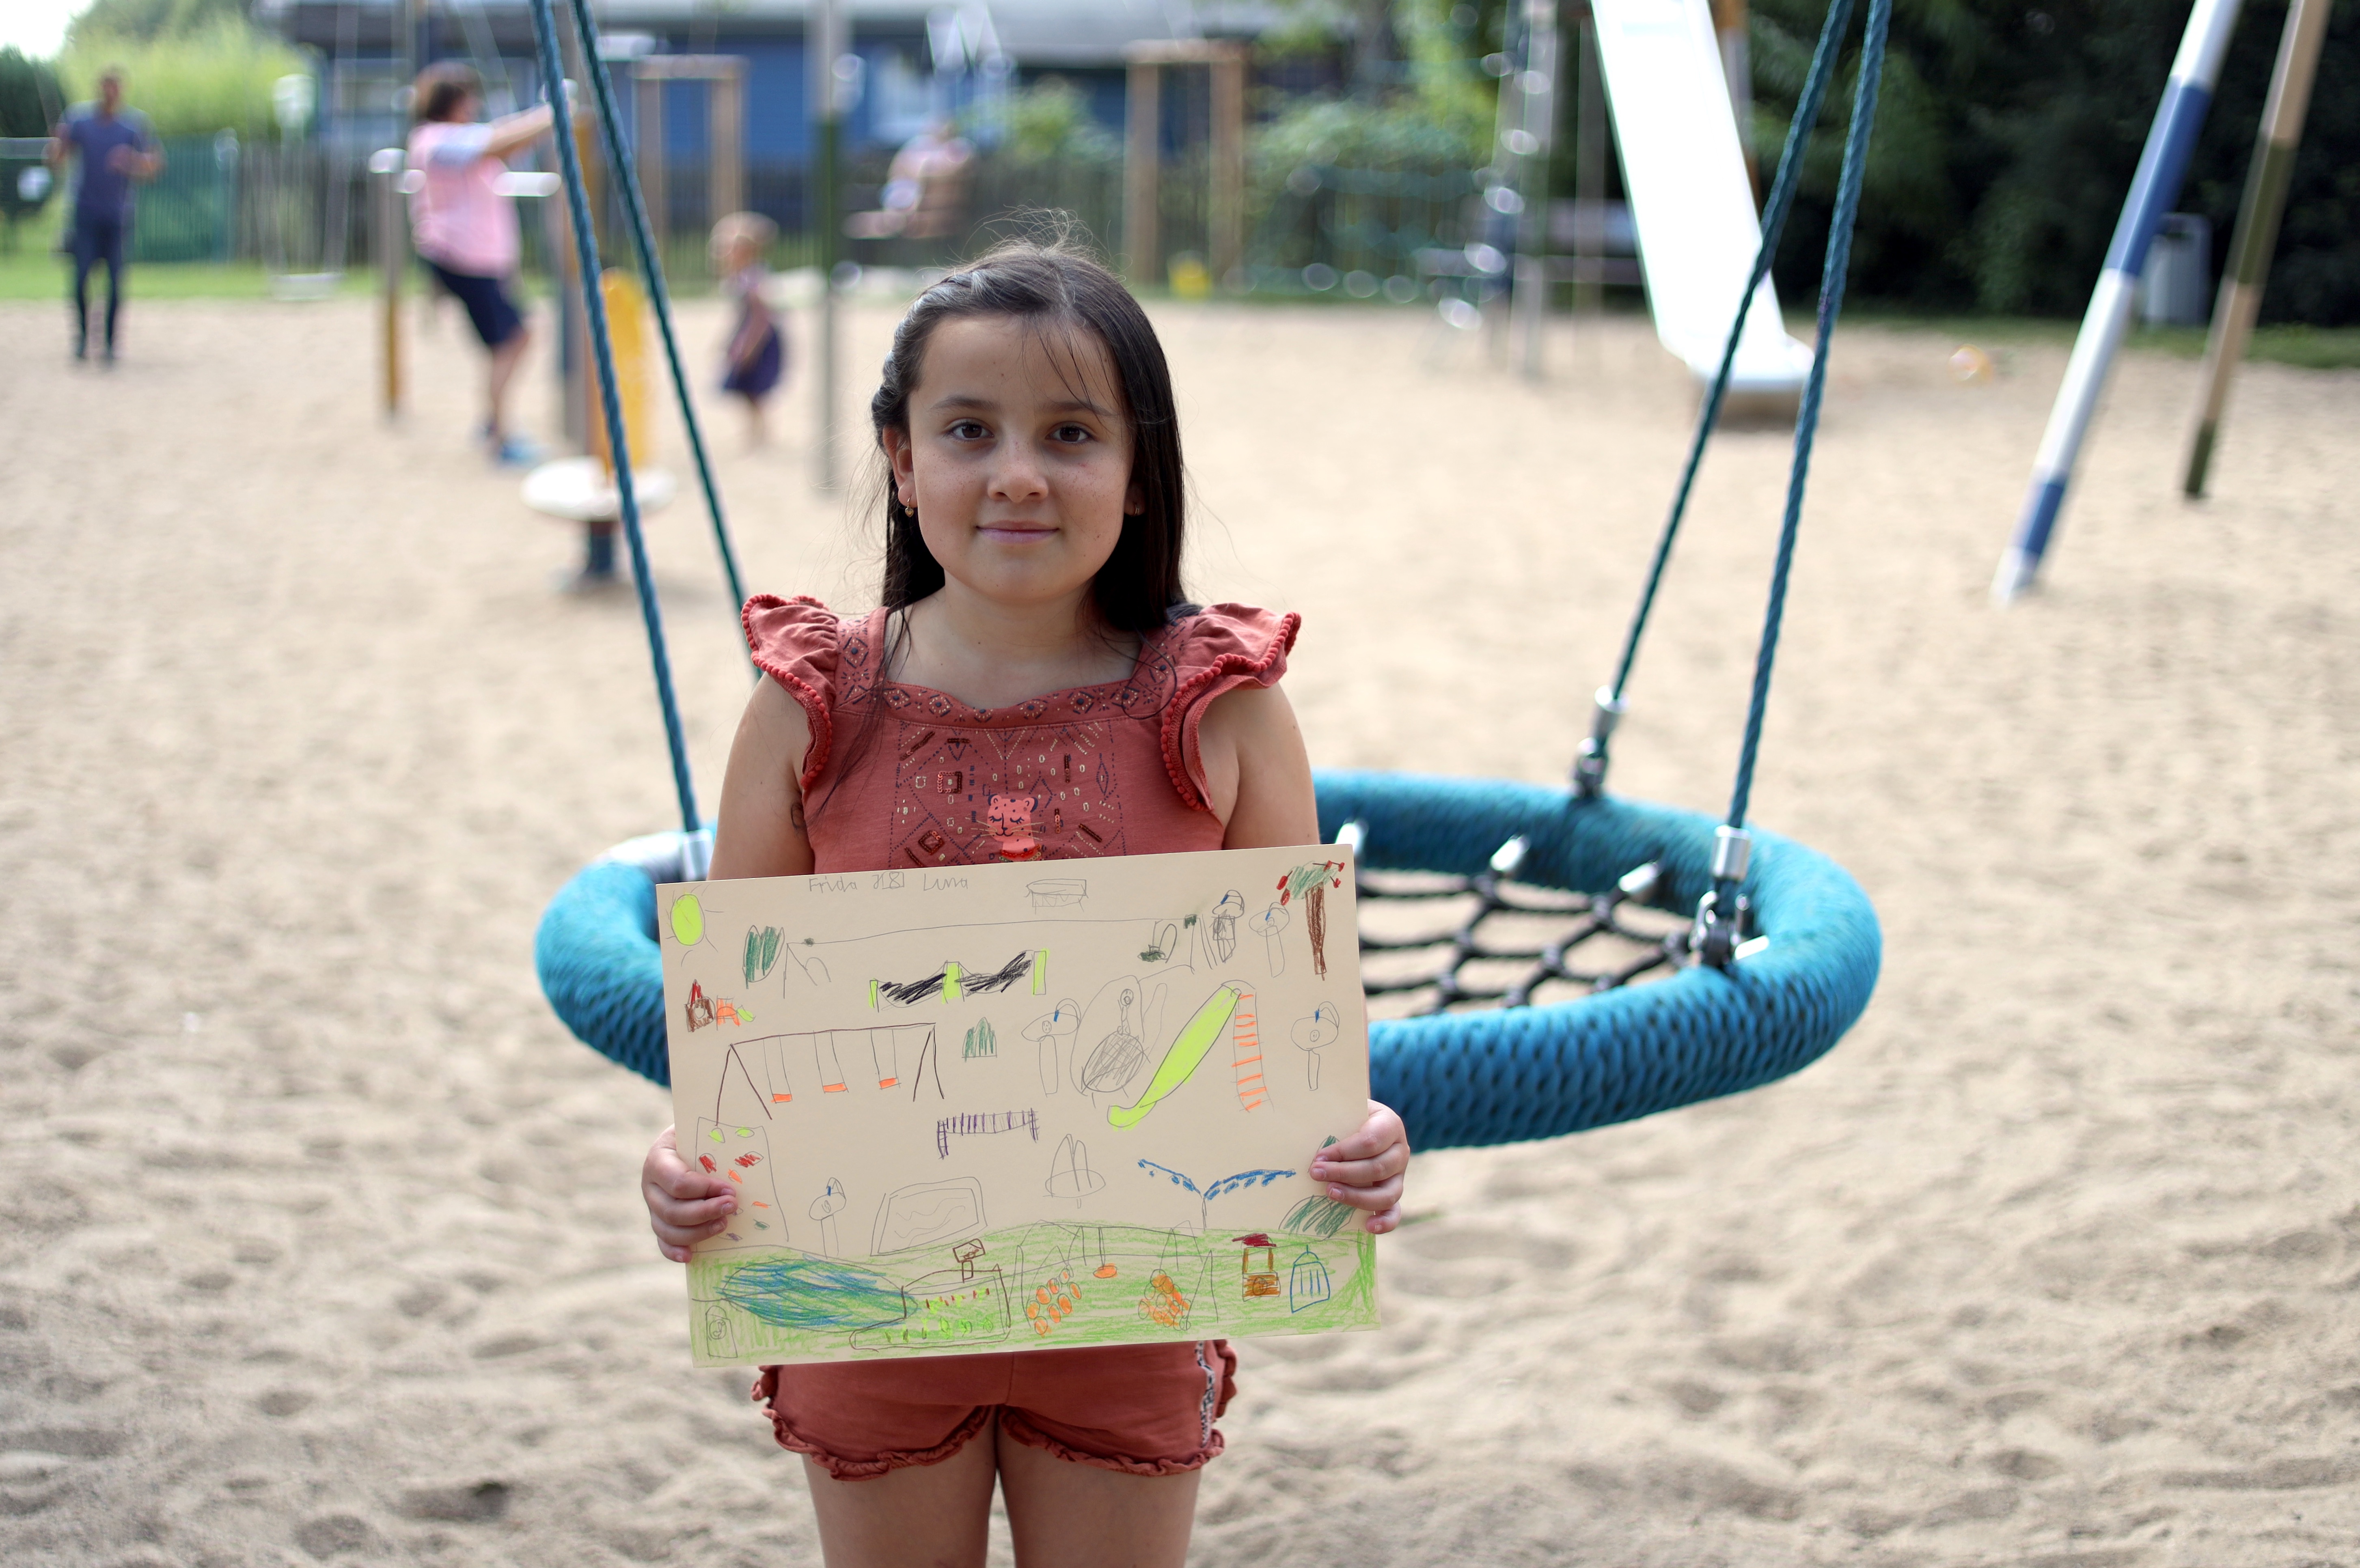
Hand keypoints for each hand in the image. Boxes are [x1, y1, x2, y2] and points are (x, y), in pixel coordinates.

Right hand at [643, 1124, 736, 1262]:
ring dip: (698, 1232)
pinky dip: (674, 1251)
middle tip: (732, 1207)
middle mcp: (650, 1185)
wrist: (684, 1140)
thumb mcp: (701, 1130)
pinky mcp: (658, 1220)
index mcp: (658, 1159)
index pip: (678, 1183)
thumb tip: (744, 1153)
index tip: (730, 1190)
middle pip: (673, 1210)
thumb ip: (713, 1140)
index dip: (704, 1190)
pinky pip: (662, 1241)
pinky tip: (691, 1256)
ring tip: (724, 1224)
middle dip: (705, 1212)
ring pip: (668, 1229)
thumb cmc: (698, 1135)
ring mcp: (652, 1205)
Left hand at [1309, 1100, 1408, 1234]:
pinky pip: (1394, 1212)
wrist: (1359, 1122)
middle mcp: (1400, 1150)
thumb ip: (1334, 1116)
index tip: (1318, 1157)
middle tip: (1315, 1173)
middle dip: (1343, 1173)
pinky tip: (1368, 1226)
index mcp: (1389, 1124)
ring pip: (1386, 1193)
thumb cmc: (1347, 1115)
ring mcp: (1399, 1175)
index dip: (1344, 1151)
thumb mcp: (1344, 1108)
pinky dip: (1385, 1222)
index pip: (1370, 1141)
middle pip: (1377, 1168)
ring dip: (1356, 1196)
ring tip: (1330, 1193)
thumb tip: (1304, 1128)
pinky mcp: (1394, 1193)